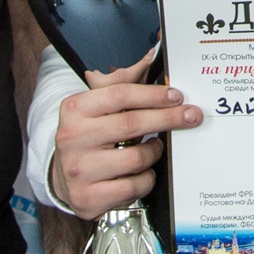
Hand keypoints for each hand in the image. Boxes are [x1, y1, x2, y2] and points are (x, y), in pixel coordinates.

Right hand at [53, 58, 201, 217]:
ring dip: (154, 153)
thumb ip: (122, 84)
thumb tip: (151, 57)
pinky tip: (141, 173)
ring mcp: (79, 170)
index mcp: (74, 108)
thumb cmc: (88, 137)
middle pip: (132, 124)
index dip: (153, 94)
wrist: (62, 178)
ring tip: (153, 148)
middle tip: (191, 116)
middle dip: (168, 118)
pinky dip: (146, 179)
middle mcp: (72, 137)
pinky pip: (134, 186)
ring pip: (137, 158)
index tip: (177, 96)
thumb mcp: (96, 108)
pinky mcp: (88, 197)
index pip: (120, 94)